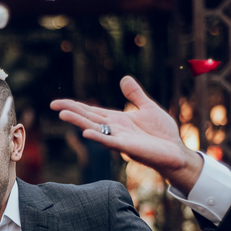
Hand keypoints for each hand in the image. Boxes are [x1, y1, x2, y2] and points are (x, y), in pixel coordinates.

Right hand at [51, 77, 204, 193]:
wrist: (176, 151)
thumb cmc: (162, 134)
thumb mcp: (148, 108)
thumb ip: (135, 95)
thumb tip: (124, 78)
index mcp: (116, 119)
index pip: (91, 111)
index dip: (75, 106)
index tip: (57, 103)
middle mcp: (114, 129)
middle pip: (88, 118)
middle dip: (72, 112)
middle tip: (54, 106)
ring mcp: (119, 139)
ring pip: (95, 129)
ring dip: (79, 123)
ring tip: (64, 115)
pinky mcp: (128, 148)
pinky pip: (110, 142)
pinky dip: (98, 138)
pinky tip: (86, 133)